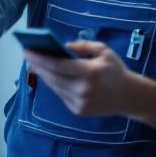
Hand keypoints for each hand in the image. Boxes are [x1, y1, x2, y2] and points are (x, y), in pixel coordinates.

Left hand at [23, 40, 142, 117]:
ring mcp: (80, 102)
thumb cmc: (115, 70)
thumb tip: (63, 46)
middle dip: (38, 66)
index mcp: (90, 72)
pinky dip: (53, 84)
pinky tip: (47, 75)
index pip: (58, 65)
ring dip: (43, 75)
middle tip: (27, 55)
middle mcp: (83, 89)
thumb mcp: (103, 51)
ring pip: (55, 87)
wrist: (128, 96)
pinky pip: (61, 95)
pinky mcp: (79, 111)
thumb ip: (83, 46)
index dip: (40, 58)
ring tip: (34, 64)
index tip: (27, 50)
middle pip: (53, 77)